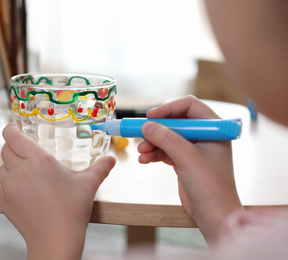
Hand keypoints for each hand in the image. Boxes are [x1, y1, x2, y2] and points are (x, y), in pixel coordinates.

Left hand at [0, 123, 115, 259]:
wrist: (55, 239)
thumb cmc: (71, 209)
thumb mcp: (88, 184)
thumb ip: (100, 168)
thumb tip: (111, 160)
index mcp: (38, 160)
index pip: (13, 137)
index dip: (10, 130)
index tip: (11, 128)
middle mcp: (20, 170)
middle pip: (5, 150)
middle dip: (12, 147)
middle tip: (23, 150)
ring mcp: (9, 187)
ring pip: (2, 168)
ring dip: (10, 165)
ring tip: (26, 172)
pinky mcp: (5, 202)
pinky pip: (2, 185)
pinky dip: (10, 183)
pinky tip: (25, 190)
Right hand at [138, 96, 241, 243]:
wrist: (214, 216)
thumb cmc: (211, 187)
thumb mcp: (187, 158)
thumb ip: (167, 139)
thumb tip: (146, 125)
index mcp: (213, 128)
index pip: (189, 106)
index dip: (168, 108)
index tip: (150, 116)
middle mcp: (204, 136)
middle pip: (175, 122)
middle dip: (156, 129)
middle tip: (139, 133)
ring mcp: (194, 149)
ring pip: (167, 137)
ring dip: (152, 143)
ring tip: (141, 152)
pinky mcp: (184, 161)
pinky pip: (165, 151)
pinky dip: (154, 154)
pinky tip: (145, 160)